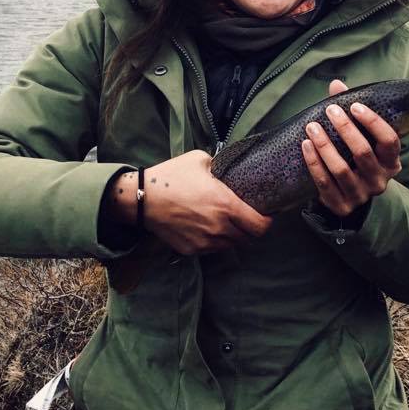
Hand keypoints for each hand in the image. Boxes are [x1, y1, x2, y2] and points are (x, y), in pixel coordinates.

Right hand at [107, 150, 271, 254]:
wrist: (141, 199)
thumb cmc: (171, 176)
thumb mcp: (200, 160)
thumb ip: (221, 166)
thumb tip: (230, 167)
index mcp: (226, 205)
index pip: (260, 226)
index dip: (266, 222)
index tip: (265, 215)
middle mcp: (218, 227)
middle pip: (247, 238)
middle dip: (249, 229)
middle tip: (245, 217)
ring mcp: (205, 241)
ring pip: (229, 245)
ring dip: (231, 235)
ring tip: (223, 221)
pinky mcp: (191, 249)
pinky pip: (211, 248)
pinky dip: (213, 240)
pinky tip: (204, 226)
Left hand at [301, 79, 401, 216]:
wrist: (348, 196)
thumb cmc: (355, 157)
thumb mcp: (361, 137)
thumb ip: (351, 112)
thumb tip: (336, 84)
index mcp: (391, 162)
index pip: (389, 141)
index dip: (373, 122)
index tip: (354, 106)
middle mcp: (380, 181)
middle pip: (363, 153)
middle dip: (345, 129)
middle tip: (330, 110)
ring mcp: (361, 196)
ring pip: (341, 169)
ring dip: (325, 146)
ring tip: (311, 127)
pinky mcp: (341, 206)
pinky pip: (324, 183)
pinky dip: (313, 163)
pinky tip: (305, 145)